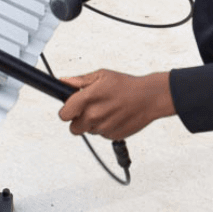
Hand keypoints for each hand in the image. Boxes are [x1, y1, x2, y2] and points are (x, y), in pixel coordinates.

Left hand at [58, 70, 174, 139]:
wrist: (148, 98)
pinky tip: (113, 115)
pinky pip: (101, 134)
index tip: (71, 107)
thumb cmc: (126, 85)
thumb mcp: (101, 75)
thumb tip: (63, 81)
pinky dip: (104, 127)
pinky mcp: (113, 136)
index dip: (66, 110)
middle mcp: (94, 116)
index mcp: (88, 99)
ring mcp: (104, 128)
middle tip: (89, 108)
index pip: (64, 115)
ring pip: (88, 131)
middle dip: (78, 119)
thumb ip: (79, 80)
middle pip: (73, 128)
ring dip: (92, 123)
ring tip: (105, 109)